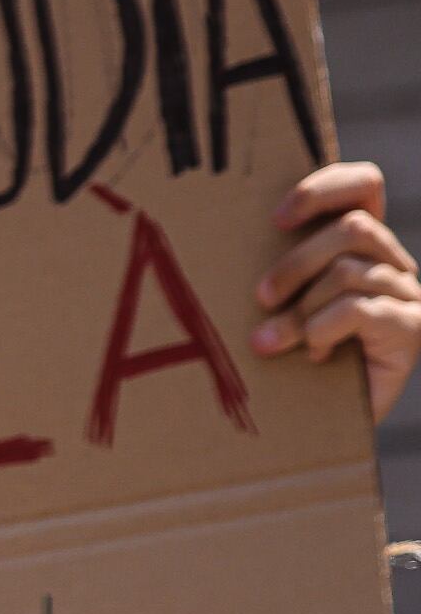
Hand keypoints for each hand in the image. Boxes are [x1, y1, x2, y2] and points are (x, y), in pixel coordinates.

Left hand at [253, 161, 417, 421]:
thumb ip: (273, 275)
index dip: (325, 187)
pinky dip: (324, 330)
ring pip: (351, 272)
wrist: (322, 427)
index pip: (365, 185)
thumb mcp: (277, 307)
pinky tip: (314, 356)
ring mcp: (408, 294)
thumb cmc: (289, 362)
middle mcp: (393, 263)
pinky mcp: (411, 329)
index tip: (276, 219)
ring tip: (271, 342)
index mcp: (362, 246)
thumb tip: (214, 238)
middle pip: (354, 228)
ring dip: (300, 309)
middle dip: (296, 263)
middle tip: (260, 298)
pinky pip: (360, 310)